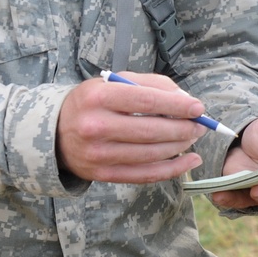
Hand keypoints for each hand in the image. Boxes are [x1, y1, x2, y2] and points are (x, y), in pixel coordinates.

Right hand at [56, 71, 205, 182]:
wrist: (56, 132)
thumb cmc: (92, 102)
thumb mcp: (114, 81)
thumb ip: (151, 85)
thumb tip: (186, 101)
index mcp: (99, 97)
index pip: (146, 101)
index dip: (177, 106)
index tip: (198, 108)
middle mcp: (96, 126)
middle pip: (151, 130)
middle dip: (183, 128)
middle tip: (201, 125)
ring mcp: (99, 154)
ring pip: (151, 154)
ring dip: (180, 146)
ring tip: (193, 137)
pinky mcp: (103, 175)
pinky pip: (145, 175)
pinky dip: (172, 169)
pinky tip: (189, 160)